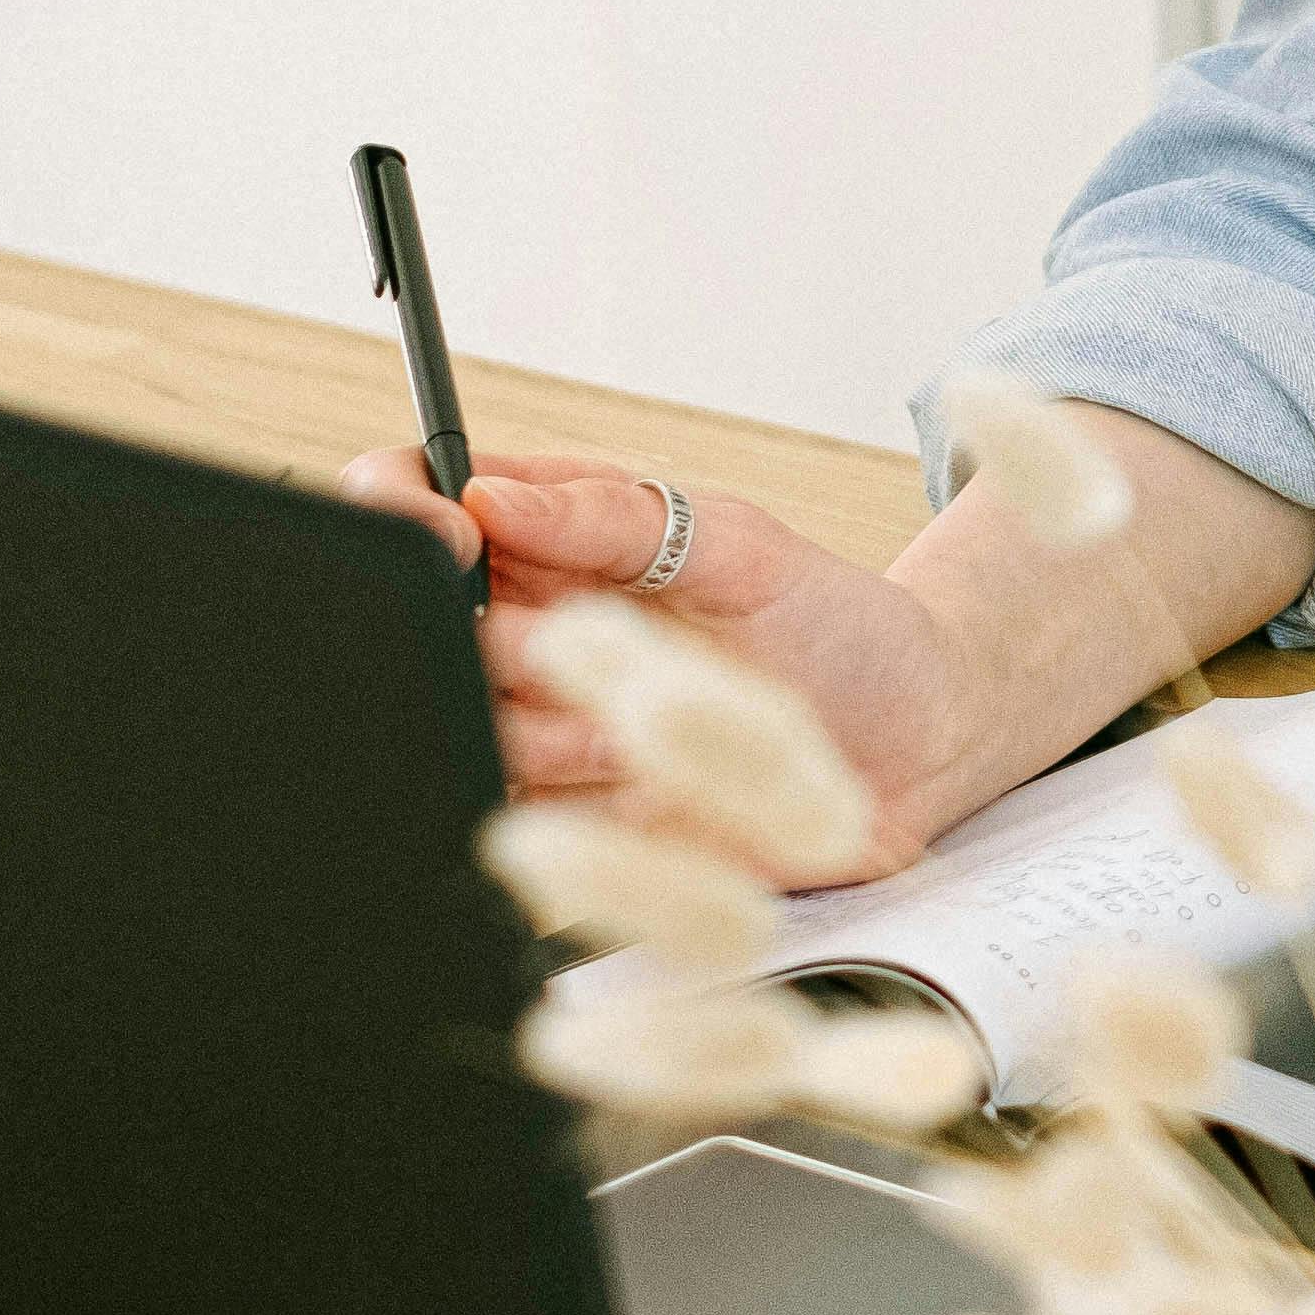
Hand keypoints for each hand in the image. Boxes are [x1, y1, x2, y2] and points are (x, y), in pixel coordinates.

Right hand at [338, 445, 976, 878]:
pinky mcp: (570, 820)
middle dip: (492, 638)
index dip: (401, 510)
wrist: (913, 740)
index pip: (414, 499)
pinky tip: (649, 782)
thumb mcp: (742, 545)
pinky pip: (518, 818)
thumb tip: (492, 494)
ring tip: (664, 716)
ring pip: (468, 727)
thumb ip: (616, 516)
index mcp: (547, 539)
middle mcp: (525, 629)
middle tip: (578, 644)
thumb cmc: (831, 622)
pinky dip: (576, 806)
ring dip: (562, 728)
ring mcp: (540, 726)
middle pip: (415, 626)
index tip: (457, 532)